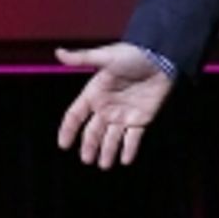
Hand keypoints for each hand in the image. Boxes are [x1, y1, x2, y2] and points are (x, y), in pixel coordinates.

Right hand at [54, 42, 173, 166]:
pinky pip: (133, 138)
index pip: (76, 115)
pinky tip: (125, 160)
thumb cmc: (132, 55)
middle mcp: (106, 107)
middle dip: (89, 146)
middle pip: (93, 131)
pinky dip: (129, 150)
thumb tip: (58, 52)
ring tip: (104, 165)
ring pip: (111, 138)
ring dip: (107, 152)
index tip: (63, 144)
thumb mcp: (106, 56)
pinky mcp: (141, 119)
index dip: (68, 129)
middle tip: (87, 160)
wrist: (160, 58)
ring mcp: (123, 115)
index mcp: (94, 94)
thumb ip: (82, 58)